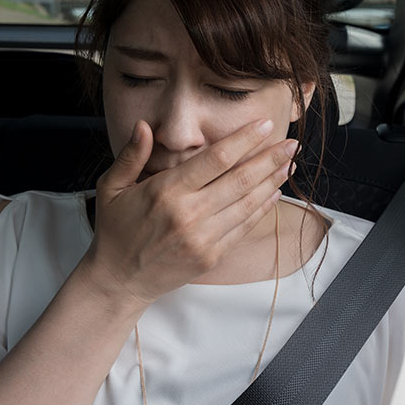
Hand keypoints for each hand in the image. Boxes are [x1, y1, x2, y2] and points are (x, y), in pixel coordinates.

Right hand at [78, 118, 295, 308]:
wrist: (119, 280)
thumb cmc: (116, 230)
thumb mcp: (112, 187)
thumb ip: (131, 155)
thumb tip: (144, 125)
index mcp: (166, 191)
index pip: (216, 158)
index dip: (244, 140)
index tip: (264, 124)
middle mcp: (189, 213)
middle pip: (241, 179)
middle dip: (270, 159)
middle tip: (292, 144)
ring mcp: (203, 238)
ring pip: (248, 204)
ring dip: (272, 182)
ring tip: (289, 165)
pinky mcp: (211, 255)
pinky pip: (243, 227)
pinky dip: (262, 209)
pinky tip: (274, 193)